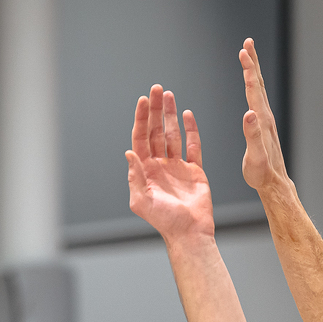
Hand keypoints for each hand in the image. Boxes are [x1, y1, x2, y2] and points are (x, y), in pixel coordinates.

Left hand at [126, 85, 213, 240]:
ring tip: (169, 95)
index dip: (141, 119)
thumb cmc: (164, 220)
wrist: (190, 232)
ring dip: (170, 115)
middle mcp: (158, 165)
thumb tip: (128, 153)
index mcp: (144, 170)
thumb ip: (135, 177)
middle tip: (157, 89)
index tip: (144, 101)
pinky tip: (187, 115)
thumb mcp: (143, 200)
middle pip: (155, 131)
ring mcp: (176, 166)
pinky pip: (192, 145)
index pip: (140, 138)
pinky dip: (191, 130)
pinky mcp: (194, 169)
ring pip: (172, 134)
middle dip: (156, 110)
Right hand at [239, 37, 289, 192]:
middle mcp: (265, 116)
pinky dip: (253, 86)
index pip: (254, 89)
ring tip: (248, 56)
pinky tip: (251, 85)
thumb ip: (252, 135)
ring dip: (253, 71)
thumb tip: (248, 113)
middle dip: (252, 62)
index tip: (243, 51)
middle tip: (248, 43)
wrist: (274, 183)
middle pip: (259, 83)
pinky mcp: (263, 125)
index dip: (249, 69)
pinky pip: (258, 99)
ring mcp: (265, 120)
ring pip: (259, 89)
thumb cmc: (262, 174)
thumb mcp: (255, 157)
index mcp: (261, 120)